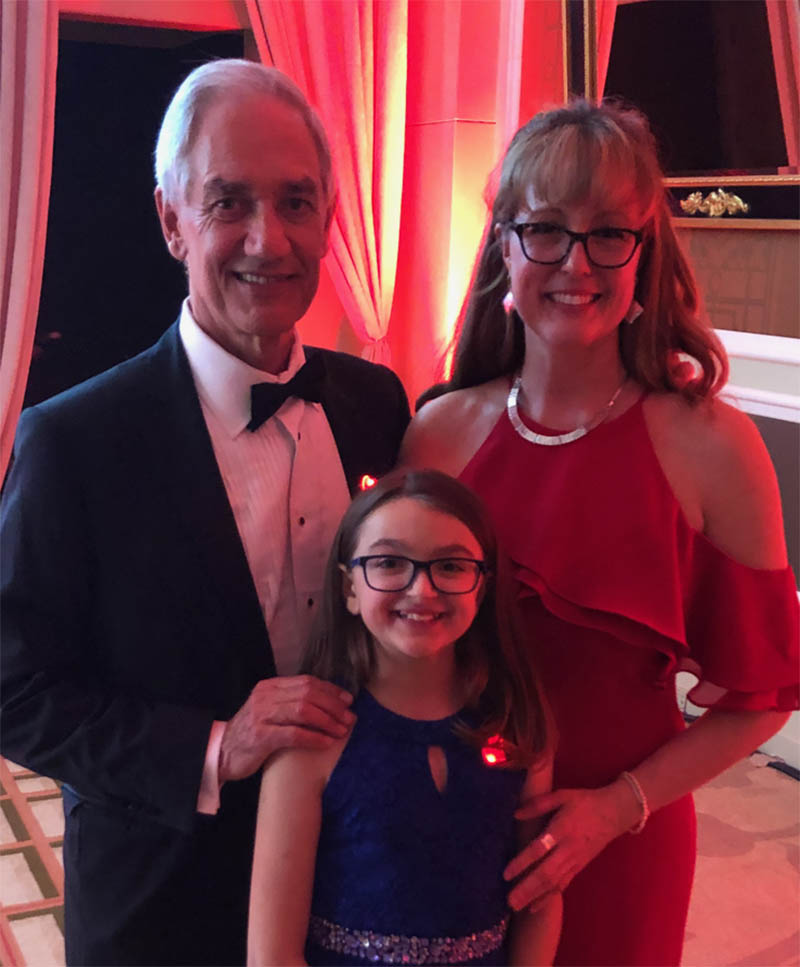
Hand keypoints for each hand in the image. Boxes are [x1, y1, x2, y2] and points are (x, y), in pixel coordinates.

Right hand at [219, 676, 354, 782]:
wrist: (222, 753)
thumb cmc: (252, 734)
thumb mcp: (270, 711)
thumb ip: (291, 703)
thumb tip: (328, 702)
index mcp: (270, 686)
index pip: (307, 682)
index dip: (330, 690)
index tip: (347, 700)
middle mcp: (265, 696)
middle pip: (308, 694)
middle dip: (333, 705)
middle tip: (349, 718)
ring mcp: (262, 715)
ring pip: (304, 710)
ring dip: (328, 721)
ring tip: (342, 730)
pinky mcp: (261, 736)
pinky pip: (294, 733)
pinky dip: (314, 737)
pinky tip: (326, 742)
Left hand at [504, 779, 640, 910]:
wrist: (614, 813)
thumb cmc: (585, 802)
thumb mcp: (562, 795)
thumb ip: (539, 804)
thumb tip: (515, 814)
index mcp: (562, 829)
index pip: (540, 848)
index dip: (523, 862)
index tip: (506, 874)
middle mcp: (568, 849)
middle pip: (546, 873)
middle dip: (527, 888)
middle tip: (509, 902)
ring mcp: (575, 861)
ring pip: (554, 883)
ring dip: (535, 896)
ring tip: (516, 908)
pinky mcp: (579, 867)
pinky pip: (562, 885)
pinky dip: (548, 897)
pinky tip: (535, 907)